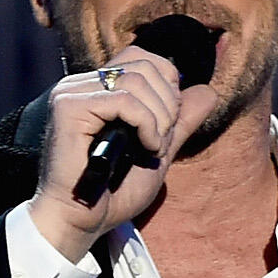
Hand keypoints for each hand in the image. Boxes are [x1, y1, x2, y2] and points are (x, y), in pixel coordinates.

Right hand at [30, 47, 218, 259]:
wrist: (82, 220)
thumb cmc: (114, 192)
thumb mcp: (158, 150)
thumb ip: (181, 120)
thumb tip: (208, 90)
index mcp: (98, 88)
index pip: (142, 57)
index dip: (168, 83)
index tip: (170, 121)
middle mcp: (81, 84)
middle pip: (144, 66)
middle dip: (168, 104)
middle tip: (162, 140)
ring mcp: (72, 93)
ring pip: (136, 81)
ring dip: (158, 118)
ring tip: (152, 147)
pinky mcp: (69, 108)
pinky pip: (124, 101)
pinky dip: (146, 125)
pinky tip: (146, 148)